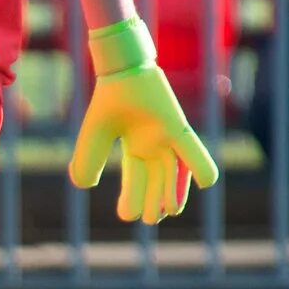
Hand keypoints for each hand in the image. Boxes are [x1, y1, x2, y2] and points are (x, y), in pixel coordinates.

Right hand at [69, 17, 219, 223]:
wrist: (121, 70)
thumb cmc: (109, 98)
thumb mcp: (94, 135)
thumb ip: (88, 159)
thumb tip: (84, 185)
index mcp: (136, 148)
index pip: (136, 180)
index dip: (132, 198)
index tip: (126, 214)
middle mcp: (155, 146)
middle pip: (157, 180)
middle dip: (155, 201)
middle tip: (151, 219)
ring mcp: (168, 138)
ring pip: (175, 172)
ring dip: (174, 192)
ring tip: (169, 211)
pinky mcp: (178, 127)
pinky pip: (192, 150)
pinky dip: (201, 166)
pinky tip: (205, 183)